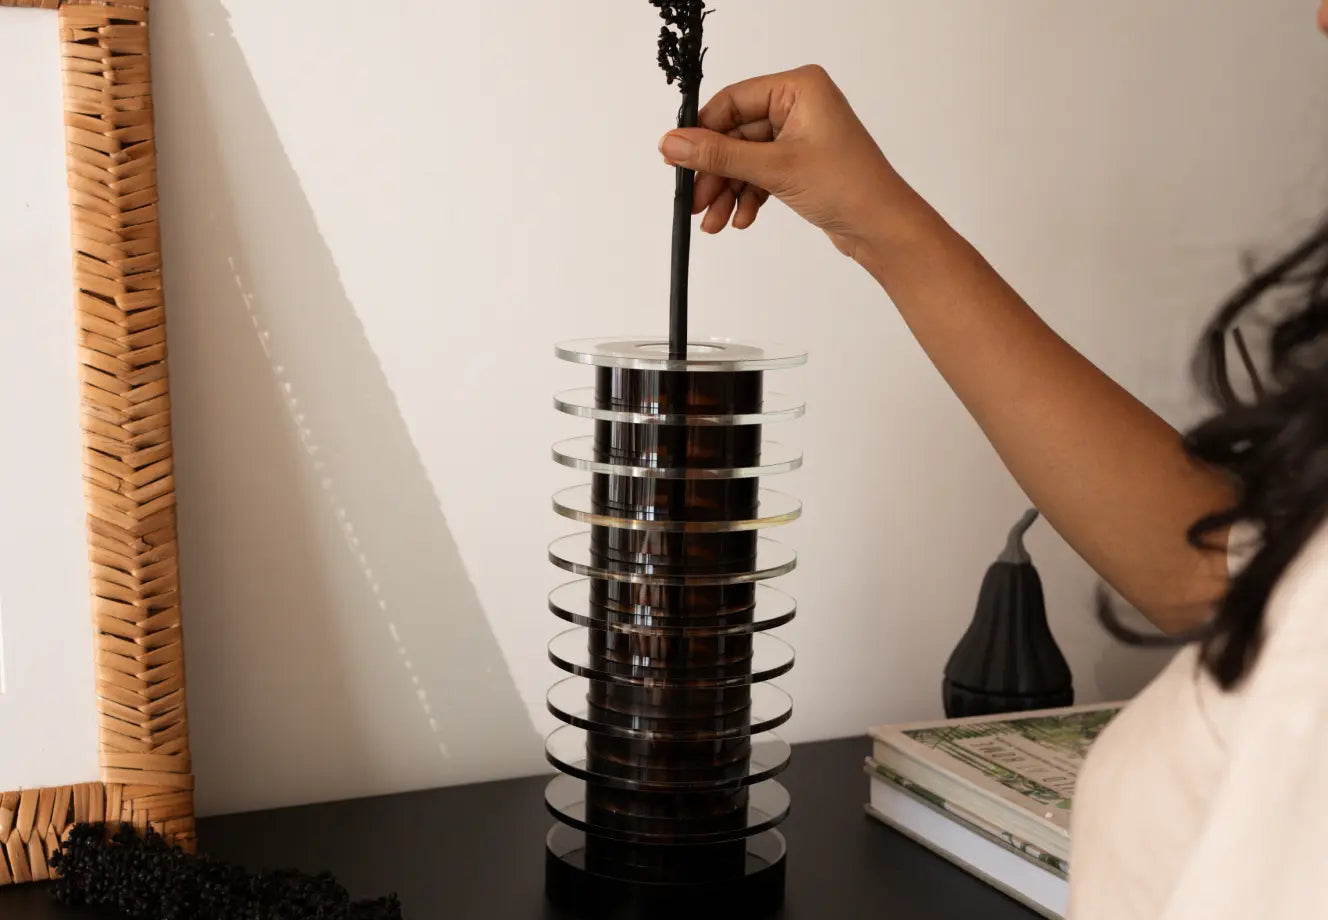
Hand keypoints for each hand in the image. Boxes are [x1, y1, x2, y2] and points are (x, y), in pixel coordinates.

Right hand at [659, 65, 908, 260]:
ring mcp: (800, 135)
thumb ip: (720, 155)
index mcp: (799, 88)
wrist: (883, 228)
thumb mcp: (774, 168)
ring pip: (745, 160)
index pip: (732, 101)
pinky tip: (742, 219)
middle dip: (715, 173)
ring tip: (714, 222)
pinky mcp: (801, 163)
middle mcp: (799, 106)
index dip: (702, 132)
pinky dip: (747, 197)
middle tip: (694, 201)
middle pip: (735, 134)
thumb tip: (674, 143)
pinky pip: (760, 174)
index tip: (678, 160)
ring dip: (728, 192)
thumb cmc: (850, 187)